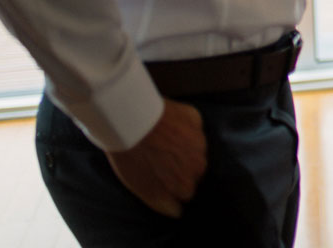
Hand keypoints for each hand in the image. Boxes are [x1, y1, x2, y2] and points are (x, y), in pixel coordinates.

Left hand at [105, 98, 206, 217]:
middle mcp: (200, 164)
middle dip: (181, 167)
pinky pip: (193, 128)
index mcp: (187, 183)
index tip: (160, 179)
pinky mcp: (196, 119)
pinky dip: (184, 129)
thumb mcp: (142, 188)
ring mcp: (200, 140)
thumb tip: (177, 212)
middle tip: (160, 161)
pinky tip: (167, 127)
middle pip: (193, 171)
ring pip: (195, 149)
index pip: (186, 192)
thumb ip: (163, 203)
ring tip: (162, 144)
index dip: (172, 186)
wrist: (132, 120)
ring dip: (184, 149)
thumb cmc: (134, 156)